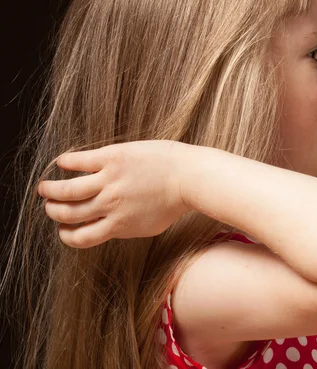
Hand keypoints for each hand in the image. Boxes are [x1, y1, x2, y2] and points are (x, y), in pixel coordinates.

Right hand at [38, 139, 189, 248]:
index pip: (80, 238)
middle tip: (49, 206)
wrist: (191, 177)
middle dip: (53, 212)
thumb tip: (111, 228)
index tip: (64, 230)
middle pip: (68, 214)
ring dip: (50, 190)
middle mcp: (109, 206)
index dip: (66, 236)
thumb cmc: (175, 201)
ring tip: (44, 187)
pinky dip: (65, 163)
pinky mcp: (113, 158)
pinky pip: (79, 161)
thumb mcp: (149, 226)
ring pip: (67, 190)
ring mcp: (109, 181)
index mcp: (117, 226)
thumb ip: (126, 228)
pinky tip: (61, 162)